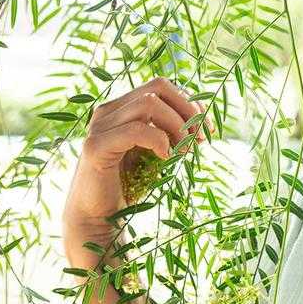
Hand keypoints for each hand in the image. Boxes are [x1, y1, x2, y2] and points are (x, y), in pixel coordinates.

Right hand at [62, 77, 212, 268]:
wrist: (98, 217)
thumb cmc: (129, 183)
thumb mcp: (157, 149)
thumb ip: (170, 129)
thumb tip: (201, 116)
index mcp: (123, 107)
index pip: (163, 86)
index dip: (190, 102)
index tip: (207, 129)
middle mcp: (108, 111)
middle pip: (158, 86)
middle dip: (187, 109)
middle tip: (199, 138)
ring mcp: (99, 126)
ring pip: (149, 103)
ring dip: (176, 125)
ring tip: (183, 152)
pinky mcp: (95, 147)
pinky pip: (136, 130)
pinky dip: (159, 140)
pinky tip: (166, 157)